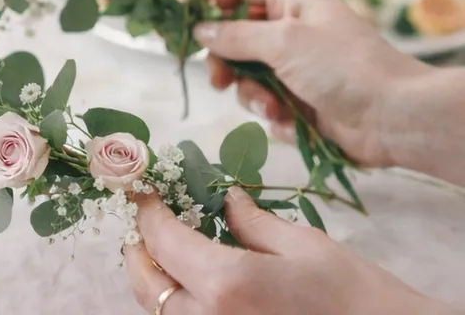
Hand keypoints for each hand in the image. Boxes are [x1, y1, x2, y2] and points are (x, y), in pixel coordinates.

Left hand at [124, 188, 456, 314]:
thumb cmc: (355, 295)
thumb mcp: (303, 245)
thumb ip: (252, 223)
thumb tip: (225, 201)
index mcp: (225, 284)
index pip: (163, 241)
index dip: (147, 212)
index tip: (143, 191)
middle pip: (147, 283)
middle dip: (139, 247)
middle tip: (147, 219)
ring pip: (159, 309)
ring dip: (154, 275)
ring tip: (166, 246)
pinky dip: (176, 299)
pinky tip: (191, 278)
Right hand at [193, 0, 431, 168]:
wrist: (393, 117)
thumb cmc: (343, 67)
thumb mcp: (283, 42)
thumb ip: (235, 35)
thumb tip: (200, 31)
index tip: (184, 21)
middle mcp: (291, 25)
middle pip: (234, 33)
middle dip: (225, 59)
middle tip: (219, 79)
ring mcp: (295, 63)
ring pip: (245, 73)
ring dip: (251, 93)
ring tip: (271, 106)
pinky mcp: (299, 97)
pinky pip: (265, 101)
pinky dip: (272, 113)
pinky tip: (291, 120)